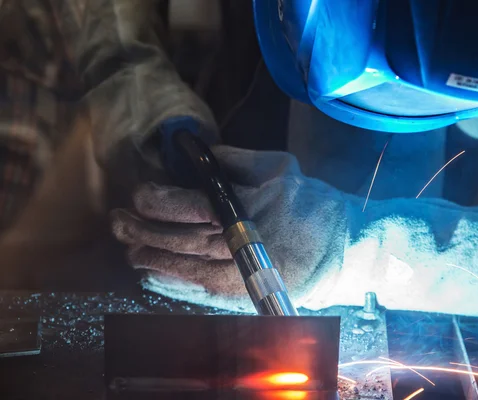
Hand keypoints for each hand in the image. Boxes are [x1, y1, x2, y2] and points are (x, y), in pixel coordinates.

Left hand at [111, 146, 348, 311]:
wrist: (343, 246)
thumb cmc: (310, 202)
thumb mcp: (277, 167)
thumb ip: (236, 160)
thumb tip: (200, 155)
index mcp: (240, 207)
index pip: (187, 205)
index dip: (157, 202)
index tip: (138, 196)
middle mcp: (233, 243)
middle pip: (178, 240)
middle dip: (142, 232)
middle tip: (117, 224)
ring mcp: (237, 272)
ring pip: (184, 268)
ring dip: (151, 259)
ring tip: (129, 251)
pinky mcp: (243, 292)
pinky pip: (200, 291)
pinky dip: (173, 285)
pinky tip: (154, 277)